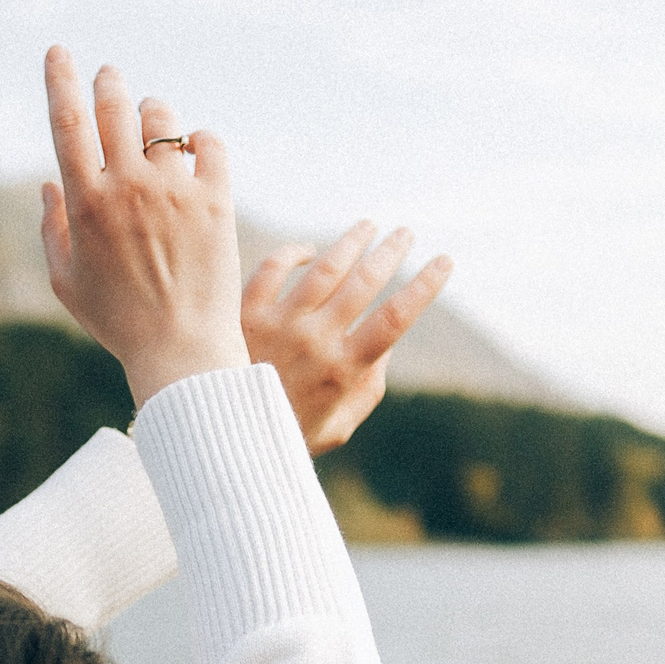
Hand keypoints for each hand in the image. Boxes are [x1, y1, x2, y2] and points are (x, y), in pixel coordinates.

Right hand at [39, 47, 249, 406]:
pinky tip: (196, 150)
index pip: (67, 123)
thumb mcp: (68, 283)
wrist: (182, 350)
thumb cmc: (119, 322)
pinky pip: (209, 143)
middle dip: (109, 82)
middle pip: (115, 107)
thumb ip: (51, 229)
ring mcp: (174, 191)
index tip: (59, 52)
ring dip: (154, 114)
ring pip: (162, 120)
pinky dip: (200, 139)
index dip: (60, 80)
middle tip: (109, 78)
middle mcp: (128, 188)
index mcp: (86, 204)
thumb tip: (50, 183)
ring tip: (153, 126)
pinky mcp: (215, 201)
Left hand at [241, 224, 451, 453]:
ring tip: (368, 226)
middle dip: (391, 252)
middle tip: (405, 233)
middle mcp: (315, 340)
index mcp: (343, 369)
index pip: (395, 318)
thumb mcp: (338, 427)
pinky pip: (272, 269)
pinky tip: (307, 250)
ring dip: (351, 242)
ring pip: (323, 268)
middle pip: (364, 282)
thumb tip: (384, 349)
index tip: (444, 261)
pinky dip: (292, 254)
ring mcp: (279, 323)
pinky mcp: (245, 313)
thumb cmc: (286, 435)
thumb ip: (366, 390)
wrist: (220, 436)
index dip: (424, 286)